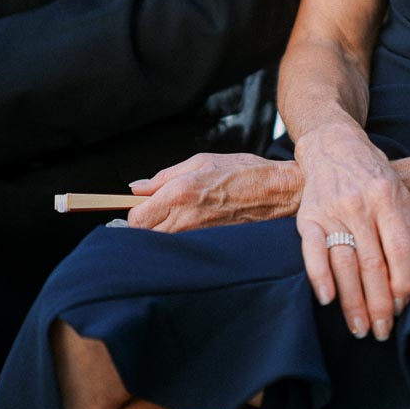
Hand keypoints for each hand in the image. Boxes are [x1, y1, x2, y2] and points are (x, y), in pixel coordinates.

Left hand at [126, 152, 302, 231]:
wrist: (277, 192)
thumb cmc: (243, 172)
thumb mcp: (202, 161)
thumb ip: (165, 176)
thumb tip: (138, 188)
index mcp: (180, 192)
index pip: (136, 217)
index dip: (132, 212)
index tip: (138, 206)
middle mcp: (185, 218)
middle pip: (143, 235)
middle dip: (142, 225)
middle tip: (153, 213)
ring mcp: (196, 236)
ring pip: (159, 244)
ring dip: (158, 233)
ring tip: (173, 219)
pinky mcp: (207, 246)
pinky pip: (180, 248)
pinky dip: (176, 241)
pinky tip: (189, 227)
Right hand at [295, 123, 409, 340]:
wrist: (333, 144)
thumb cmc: (372, 172)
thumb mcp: (399, 193)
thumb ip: (408, 230)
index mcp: (387, 198)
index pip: (400, 249)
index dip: (403, 283)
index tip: (403, 306)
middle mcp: (360, 204)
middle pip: (372, 263)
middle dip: (379, 303)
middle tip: (383, 332)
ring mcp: (332, 210)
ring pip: (344, 262)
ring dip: (352, 301)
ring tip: (360, 329)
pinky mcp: (307, 216)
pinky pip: (312, 250)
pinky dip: (318, 275)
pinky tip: (326, 299)